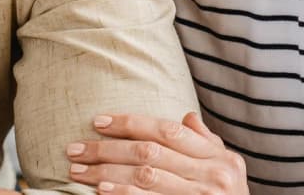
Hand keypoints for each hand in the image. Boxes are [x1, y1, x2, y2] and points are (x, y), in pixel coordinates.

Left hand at [67, 112, 246, 194]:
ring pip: (144, 176)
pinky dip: (123, 194)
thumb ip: (207, 144)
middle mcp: (212, 176)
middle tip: (75, 148)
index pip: (168, 131)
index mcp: (219, 158)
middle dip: (107, 148)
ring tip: (78, 170)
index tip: (99, 121)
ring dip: (106, 172)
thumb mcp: (228, 170)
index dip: (130, 123)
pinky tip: (101, 190)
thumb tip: (186, 116)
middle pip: (150, 152)